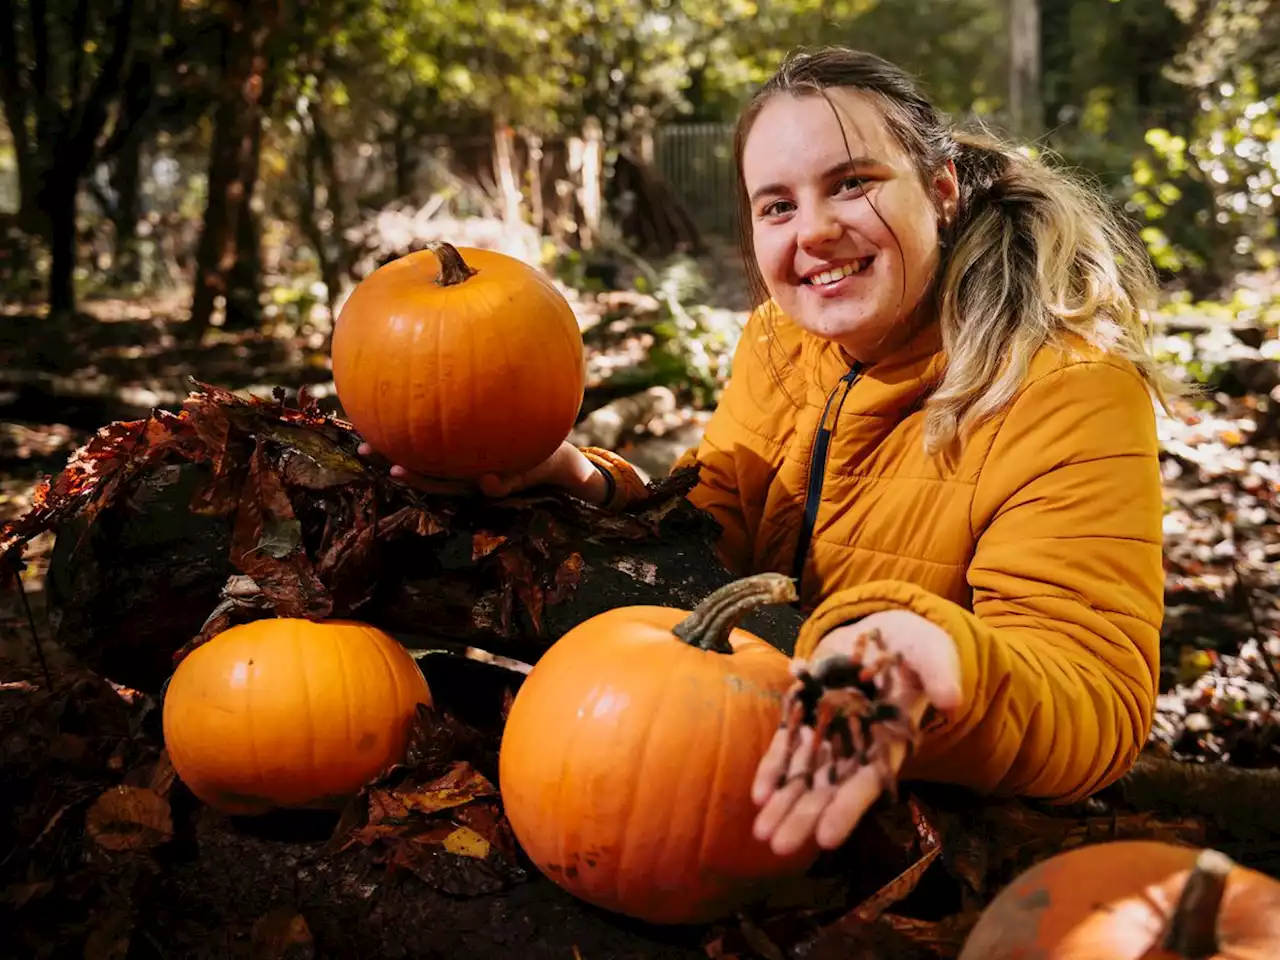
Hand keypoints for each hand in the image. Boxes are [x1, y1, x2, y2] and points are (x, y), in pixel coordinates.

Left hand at [355, 440, 610, 503]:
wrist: (555, 457)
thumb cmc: (546, 459)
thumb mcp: (536, 469)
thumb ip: (513, 480)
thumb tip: (488, 485)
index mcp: (475, 480)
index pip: (440, 481)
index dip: (416, 476)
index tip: (395, 470)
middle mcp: (463, 473)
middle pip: (423, 470)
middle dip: (394, 460)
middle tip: (366, 451)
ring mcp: (464, 462)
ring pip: (425, 457)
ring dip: (395, 449)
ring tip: (367, 439)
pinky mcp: (465, 448)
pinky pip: (436, 440)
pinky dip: (414, 429)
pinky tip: (394, 410)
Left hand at [750, 610, 962, 855]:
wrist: (885, 632)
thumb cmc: (916, 649)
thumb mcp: (933, 654)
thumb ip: (941, 675)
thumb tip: (951, 700)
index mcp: (890, 741)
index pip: (868, 781)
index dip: (848, 809)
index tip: (826, 838)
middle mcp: (858, 747)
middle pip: (830, 788)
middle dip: (805, 817)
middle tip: (780, 847)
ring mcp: (830, 734)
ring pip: (804, 775)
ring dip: (783, 804)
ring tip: (761, 834)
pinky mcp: (807, 716)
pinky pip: (787, 747)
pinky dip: (773, 769)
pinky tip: (757, 795)